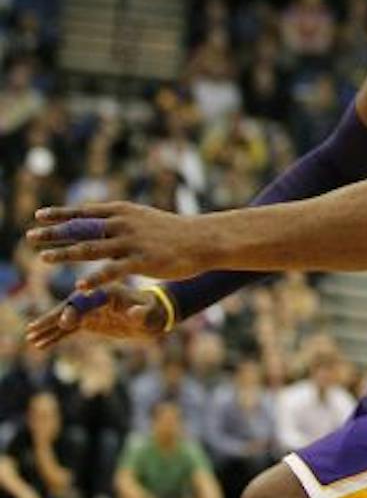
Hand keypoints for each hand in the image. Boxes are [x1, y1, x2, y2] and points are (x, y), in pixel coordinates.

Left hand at [26, 201, 209, 289]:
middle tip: (30, 236)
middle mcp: (124, 224)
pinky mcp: (143, 261)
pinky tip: (79, 286)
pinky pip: (113, 271)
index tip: (38, 216)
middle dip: (55, 233)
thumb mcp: (143, 218)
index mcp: (124, 212)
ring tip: (43, 258)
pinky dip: (95, 278)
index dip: (61, 213)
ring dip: (66, 253)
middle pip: (83, 228)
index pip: (85, 211)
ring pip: (92, 248)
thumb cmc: (173, 231)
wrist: (204, 239)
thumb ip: (119, 220)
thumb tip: (95, 219)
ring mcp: (133, 243)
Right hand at [26, 283, 168, 350]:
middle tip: (35, 330)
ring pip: (65, 318)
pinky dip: (55, 335)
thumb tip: (135, 313)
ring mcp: (90, 309)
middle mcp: (95, 298)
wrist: (155, 313)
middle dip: (54, 318)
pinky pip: (69, 328)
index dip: (77, 309)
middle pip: (70, 307)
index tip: (68, 322)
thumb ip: (143, 314)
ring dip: (48, 327)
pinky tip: (40, 344)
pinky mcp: (89, 320)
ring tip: (30, 337)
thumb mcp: (151, 314)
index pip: (88, 299)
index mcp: (108, 293)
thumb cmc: (155, 312)